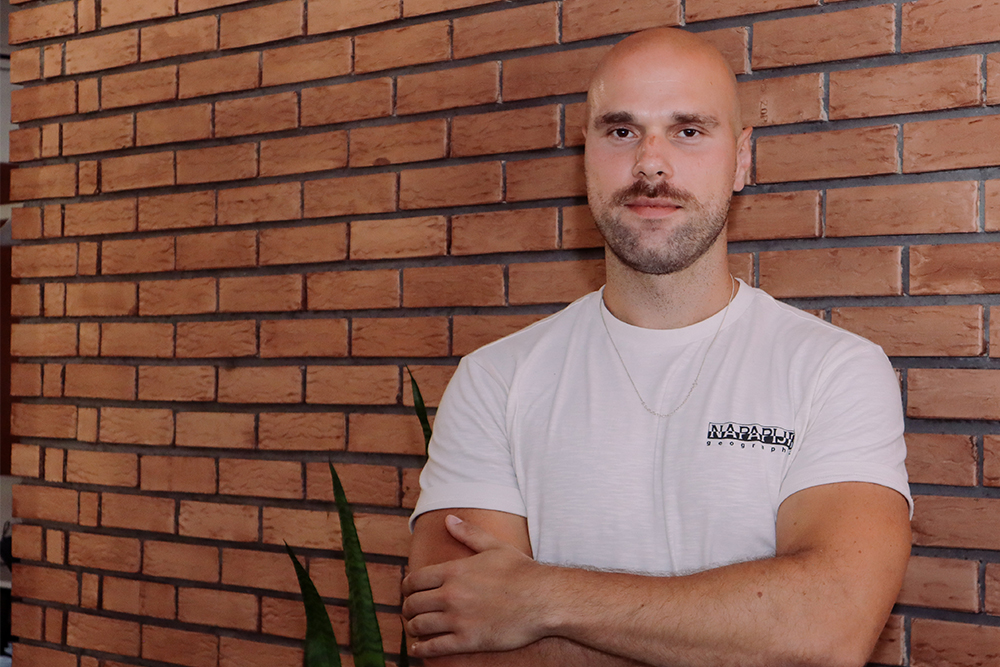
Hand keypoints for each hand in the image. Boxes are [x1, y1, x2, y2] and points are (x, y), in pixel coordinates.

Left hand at [401, 515, 552, 657]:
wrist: (543, 599)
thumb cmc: (522, 571)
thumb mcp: (494, 546)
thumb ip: (468, 533)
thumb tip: (449, 519)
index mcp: (454, 570)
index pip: (414, 580)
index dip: (406, 587)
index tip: (408, 592)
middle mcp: (451, 594)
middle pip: (412, 603)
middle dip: (407, 608)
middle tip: (410, 611)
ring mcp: (458, 618)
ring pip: (419, 625)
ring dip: (412, 628)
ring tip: (415, 629)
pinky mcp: (468, 640)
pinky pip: (434, 647)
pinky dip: (421, 650)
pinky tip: (419, 649)